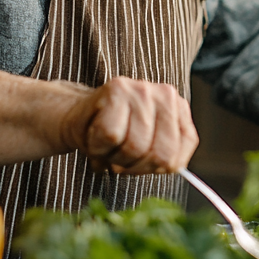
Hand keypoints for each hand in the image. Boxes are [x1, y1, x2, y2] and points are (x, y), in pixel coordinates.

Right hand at [59, 76, 197, 174]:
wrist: (79, 116)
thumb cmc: (115, 135)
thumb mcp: (149, 147)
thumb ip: (166, 156)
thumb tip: (174, 168)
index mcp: (179, 111)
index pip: (176, 159)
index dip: (153, 170)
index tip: (139, 163)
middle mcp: (166, 95)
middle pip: (159, 155)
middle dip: (134, 167)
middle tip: (118, 157)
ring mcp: (143, 89)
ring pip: (135, 147)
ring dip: (114, 158)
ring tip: (108, 146)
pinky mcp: (117, 88)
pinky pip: (111, 135)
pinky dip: (98, 147)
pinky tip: (96, 137)